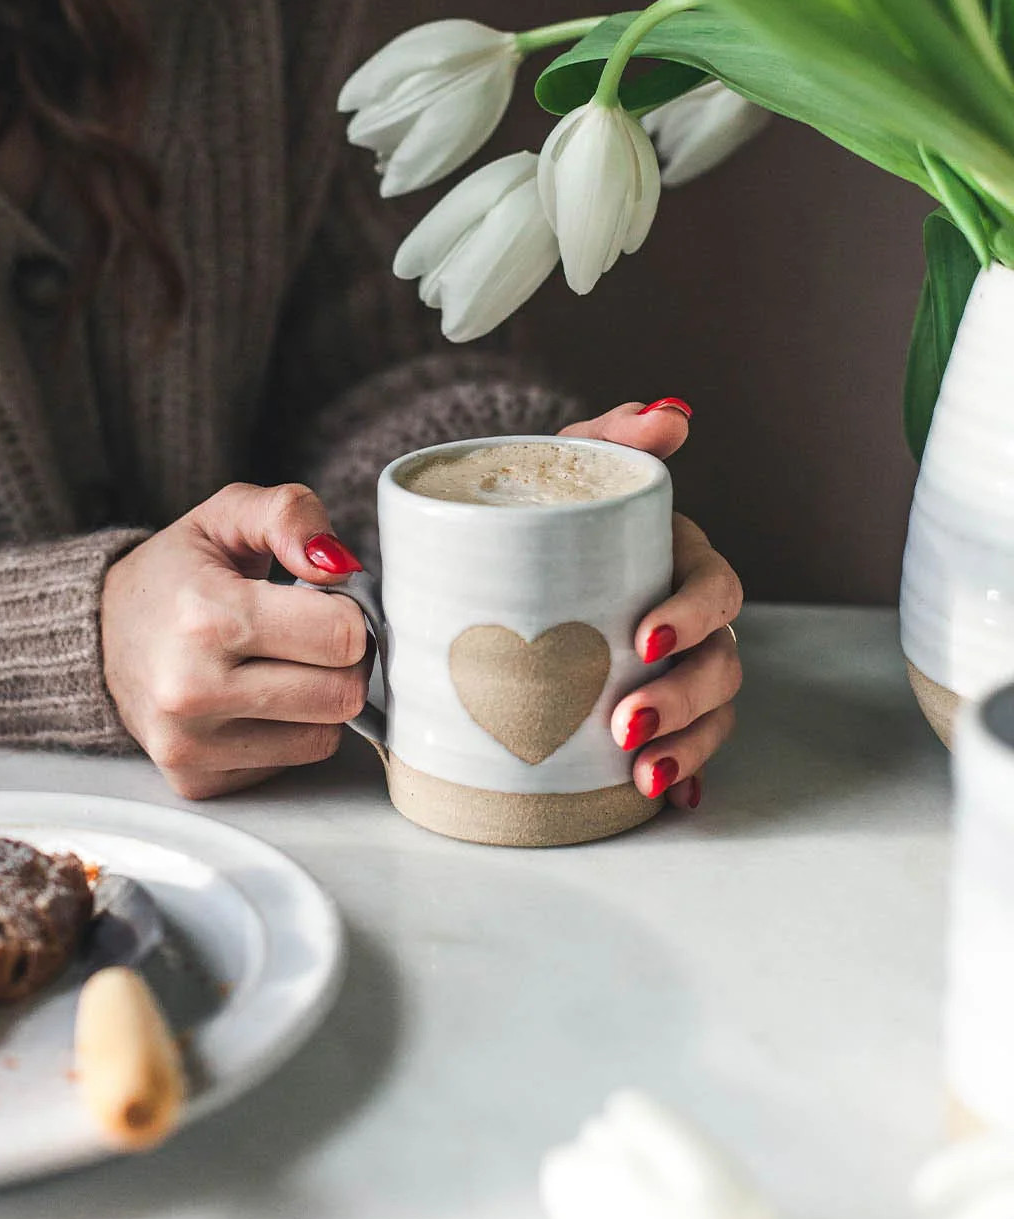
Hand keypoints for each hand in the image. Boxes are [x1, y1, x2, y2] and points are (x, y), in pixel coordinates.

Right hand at [101, 483, 369, 799]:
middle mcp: (193, 690)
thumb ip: (291, 514)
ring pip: (325, 737)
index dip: (349, 613)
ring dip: (318, 701)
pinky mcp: (196, 780)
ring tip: (280, 666)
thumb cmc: (173, 574)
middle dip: (342, 661)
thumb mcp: (226, 515)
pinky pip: (290, 764)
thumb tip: (339, 565)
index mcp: (208, 617)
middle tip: (310, 637)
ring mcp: (191, 744)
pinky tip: (253, 701)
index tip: (322, 602)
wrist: (95, 635)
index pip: (342, 636)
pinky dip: (288, 733)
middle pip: (343, 694)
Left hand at [560, 400, 742, 810]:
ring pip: (712, 714)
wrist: (498, 560)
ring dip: (686, 747)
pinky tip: (664, 800)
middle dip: (684, 700)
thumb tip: (670, 418)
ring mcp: (675, 672)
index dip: (692, 617)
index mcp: (679, 563)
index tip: (644, 640)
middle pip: (721, 664)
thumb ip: (615, 439)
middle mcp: (688, 620)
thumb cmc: (546, 510)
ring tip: (638, 774)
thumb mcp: (570, 466)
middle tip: (625, 725)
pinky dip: (683, 777)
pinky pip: (686, 752)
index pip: (715, 589)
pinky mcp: (651, 715)